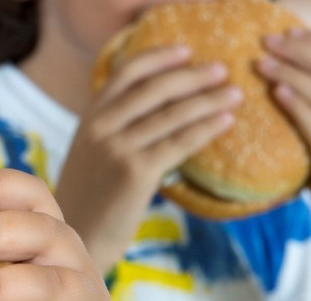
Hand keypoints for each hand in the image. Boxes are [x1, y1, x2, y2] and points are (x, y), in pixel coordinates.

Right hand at [57, 45, 241, 273]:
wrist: (75, 239)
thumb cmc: (90, 200)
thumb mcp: (91, 155)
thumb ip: (114, 129)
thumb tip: (159, 111)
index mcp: (89, 118)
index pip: (126, 73)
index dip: (158, 58)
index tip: (186, 51)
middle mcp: (100, 128)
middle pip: (154, 89)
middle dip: (192, 76)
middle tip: (222, 70)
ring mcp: (117, 149)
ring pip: (172, 115)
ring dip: (209, 100)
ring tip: (235, 94)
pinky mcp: (135, 173)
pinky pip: (179, 143)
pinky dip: (206, 129)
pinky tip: (226, 122)